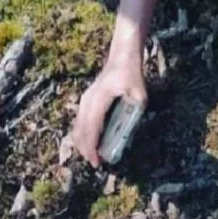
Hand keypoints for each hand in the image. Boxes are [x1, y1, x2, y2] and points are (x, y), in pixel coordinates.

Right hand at [73, 51, 146, 167]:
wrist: (122, 55)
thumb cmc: (131, 73)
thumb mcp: (139, 93)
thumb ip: (135, 112)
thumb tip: (129, 132)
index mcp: (100, 98)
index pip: (92, 127)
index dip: (92, 146)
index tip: (97, 162)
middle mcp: (88, 100)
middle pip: (80, 130)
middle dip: (85, 149)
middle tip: (96, 163)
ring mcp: (85, 99)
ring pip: (78, 126)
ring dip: (83, 143)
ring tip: (93, 156)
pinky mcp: (86, 100)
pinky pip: (80, 120)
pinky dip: (83, 134)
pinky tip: (91, 142)